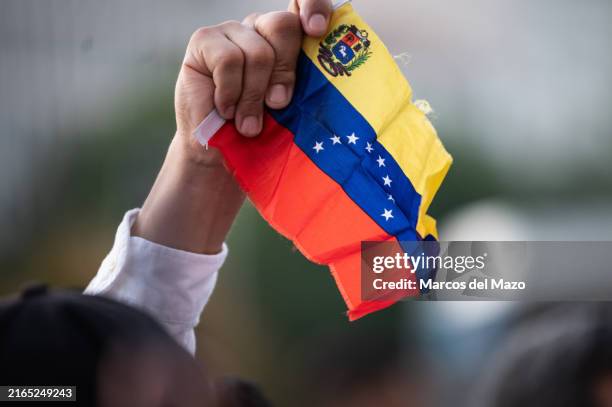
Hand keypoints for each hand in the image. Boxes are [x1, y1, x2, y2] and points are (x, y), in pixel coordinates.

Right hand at [175, 0, 332, 165]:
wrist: (216, 151)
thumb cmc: (256, 132)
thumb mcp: (285, 114)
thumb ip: (297, 91)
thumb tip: (296, 88)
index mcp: (289, 41)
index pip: (306, 4)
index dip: (315, 6)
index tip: (317, 29)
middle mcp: (261, 29)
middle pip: (283, 26)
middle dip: (284, 72)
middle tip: (277, 104)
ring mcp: (232, 31)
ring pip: (258, 52)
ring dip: (253, 96)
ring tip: (247, 123)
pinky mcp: (205, 40)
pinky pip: (228, 60)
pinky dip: (230, 93)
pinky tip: (226, 109)